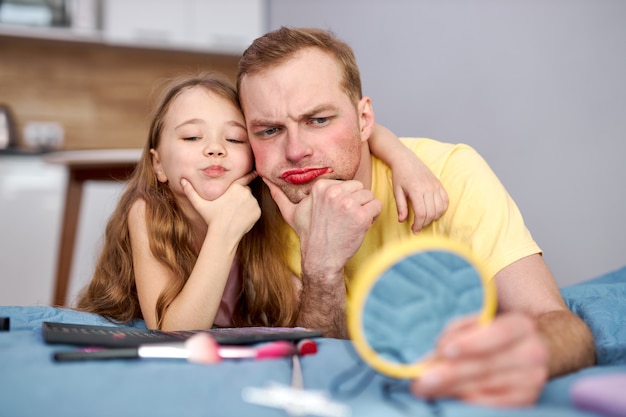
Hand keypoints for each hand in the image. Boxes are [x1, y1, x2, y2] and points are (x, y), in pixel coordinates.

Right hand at [181, 173, 260, 239]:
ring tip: (234, 214)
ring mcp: (253, 202)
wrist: (224, 234)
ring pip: (250, 200)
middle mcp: (246, 192)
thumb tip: (181, 180)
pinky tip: (240, 219)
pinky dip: (250, 213)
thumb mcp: (199, 204)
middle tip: (230, 206)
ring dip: (245, 204)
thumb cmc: (211, 218)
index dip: (250, 175)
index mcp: (235, 187)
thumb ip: (190, 191)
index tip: (255, 172)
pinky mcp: (257, 212)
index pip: (245, 177)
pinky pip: (255, 210)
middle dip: (240, 196)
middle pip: (245, 191)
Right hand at [264, 178, 380, 276]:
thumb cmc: (308, 234)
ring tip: (351, 223)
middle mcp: (334, 192)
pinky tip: (360, 227)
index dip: (344, 199)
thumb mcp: (291, 213)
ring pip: (369, 196)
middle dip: (356, 203)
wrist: (320, 258)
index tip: (335, 214)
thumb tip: (266, 180)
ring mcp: (347, 204)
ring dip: (365, 210)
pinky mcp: (360, 216)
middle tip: (345, 220)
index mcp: (320, 187)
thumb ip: (279, 195)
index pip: (346, 183)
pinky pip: (376, 207)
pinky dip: (373, 217)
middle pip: (359, 188)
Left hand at [391, 158, 448, 233]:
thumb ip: (400, 206)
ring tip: (424, 220)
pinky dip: (442, 210)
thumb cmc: (399, 176)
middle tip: (417, 227)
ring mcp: (435, 185)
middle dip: (424, 223)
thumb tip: (402, 220)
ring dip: (433, 218)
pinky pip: (445, 201)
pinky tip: (434, 213)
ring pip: (440, 208)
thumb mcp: (396, 191)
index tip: (414, 230)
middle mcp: (428, 188)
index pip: (421, 213)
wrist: (406, 160)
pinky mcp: (439, 184)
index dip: (418, 224)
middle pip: (431, 213)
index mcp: (416, 190)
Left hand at [410, 313, 548, 406]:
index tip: (445, 351)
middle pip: (488, 365)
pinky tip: (450, 398)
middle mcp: (534, 352)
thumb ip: (455, 335)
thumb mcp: (475, 325)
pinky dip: (468, 401)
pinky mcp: (527, 400)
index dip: (472, 343)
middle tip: (421, 380)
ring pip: (486, 386)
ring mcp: (532, 380)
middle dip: (450, 374)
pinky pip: (494, 405)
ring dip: (452, 389)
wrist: (528, 352)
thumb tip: (432, 359)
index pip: (499, 333)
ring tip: (425, 389)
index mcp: (521, 325)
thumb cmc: (491, 335)